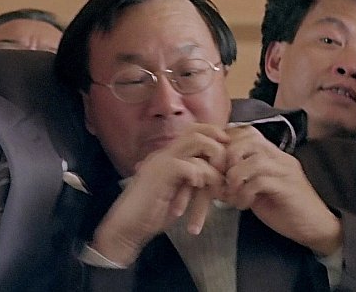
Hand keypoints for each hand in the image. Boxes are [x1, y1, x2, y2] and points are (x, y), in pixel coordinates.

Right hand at [91, 123, 228, 265]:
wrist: (127, 225)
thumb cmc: (150, 213)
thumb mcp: (177, 192)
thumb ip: (192, 180)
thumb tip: (215, 176)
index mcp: (167, 155)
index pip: (193, 130)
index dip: (214, 136)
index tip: (228, 152)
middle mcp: (163, 153)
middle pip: (197, 131)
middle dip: (218, 147)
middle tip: (226, 169)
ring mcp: (160, 161)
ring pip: (196, 143)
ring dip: (213, 164)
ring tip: (216, 184)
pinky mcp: (159, 174)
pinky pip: (189, 165)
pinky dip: (200, 176)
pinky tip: (199, 189)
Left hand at [222, 126, 341, 255]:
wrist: (315, 228)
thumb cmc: (283, 208)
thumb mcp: (256, 188)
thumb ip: (240, 176)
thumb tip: (214, 174)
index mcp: (272, 153)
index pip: (247, 132)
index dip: (226, 144)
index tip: (215, 164)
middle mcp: (280, 157)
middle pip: (249, 139)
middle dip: (227, 157)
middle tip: (220, 178)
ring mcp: (286, 171)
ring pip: (254, 160)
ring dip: (235, 177)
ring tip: (231, 194)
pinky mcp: (288, 187)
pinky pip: (260, 182)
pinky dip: (244, 193)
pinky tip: (242, 205)